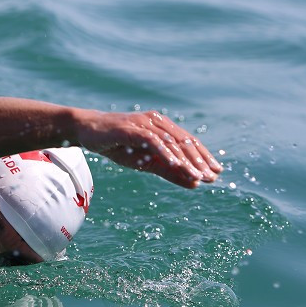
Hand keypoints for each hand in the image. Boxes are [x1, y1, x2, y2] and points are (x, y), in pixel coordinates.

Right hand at [77, 110, 222, 187]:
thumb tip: (194, 184)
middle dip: (200, 161)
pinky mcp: (133, 128)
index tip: (216, 172)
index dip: (204, 157)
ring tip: (198, 176)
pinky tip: (176, 165)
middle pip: (184, 142)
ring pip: (172, 142)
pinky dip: (165, 153)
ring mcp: (145, 123)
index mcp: (164, 127)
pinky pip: (153, 141)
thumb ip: (169, 171)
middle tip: (212, 176)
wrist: (89, 131)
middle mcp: (158, 122)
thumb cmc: (118, 145)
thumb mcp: (146, 161)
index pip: (189, 142)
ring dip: (186, 161)